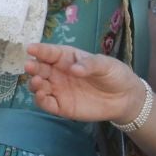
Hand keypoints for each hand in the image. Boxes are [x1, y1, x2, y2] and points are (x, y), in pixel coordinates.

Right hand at [25, 42, 148, 123]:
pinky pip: (46, 103)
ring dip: (34, 84)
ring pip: (38, 86)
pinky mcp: (61, 106)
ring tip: (38, 82)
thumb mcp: (106, 64)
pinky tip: (42, 96)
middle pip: (39, 69)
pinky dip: (40, 100)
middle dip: (32, 67)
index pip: (49, 52)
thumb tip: (74, 69)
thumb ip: (90, 64)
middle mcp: (57, 73)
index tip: (30, 48)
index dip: (39, 50)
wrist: (125, 98)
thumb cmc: (114, 75)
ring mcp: (57, 89)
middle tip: (30, 66)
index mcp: (66, 58)